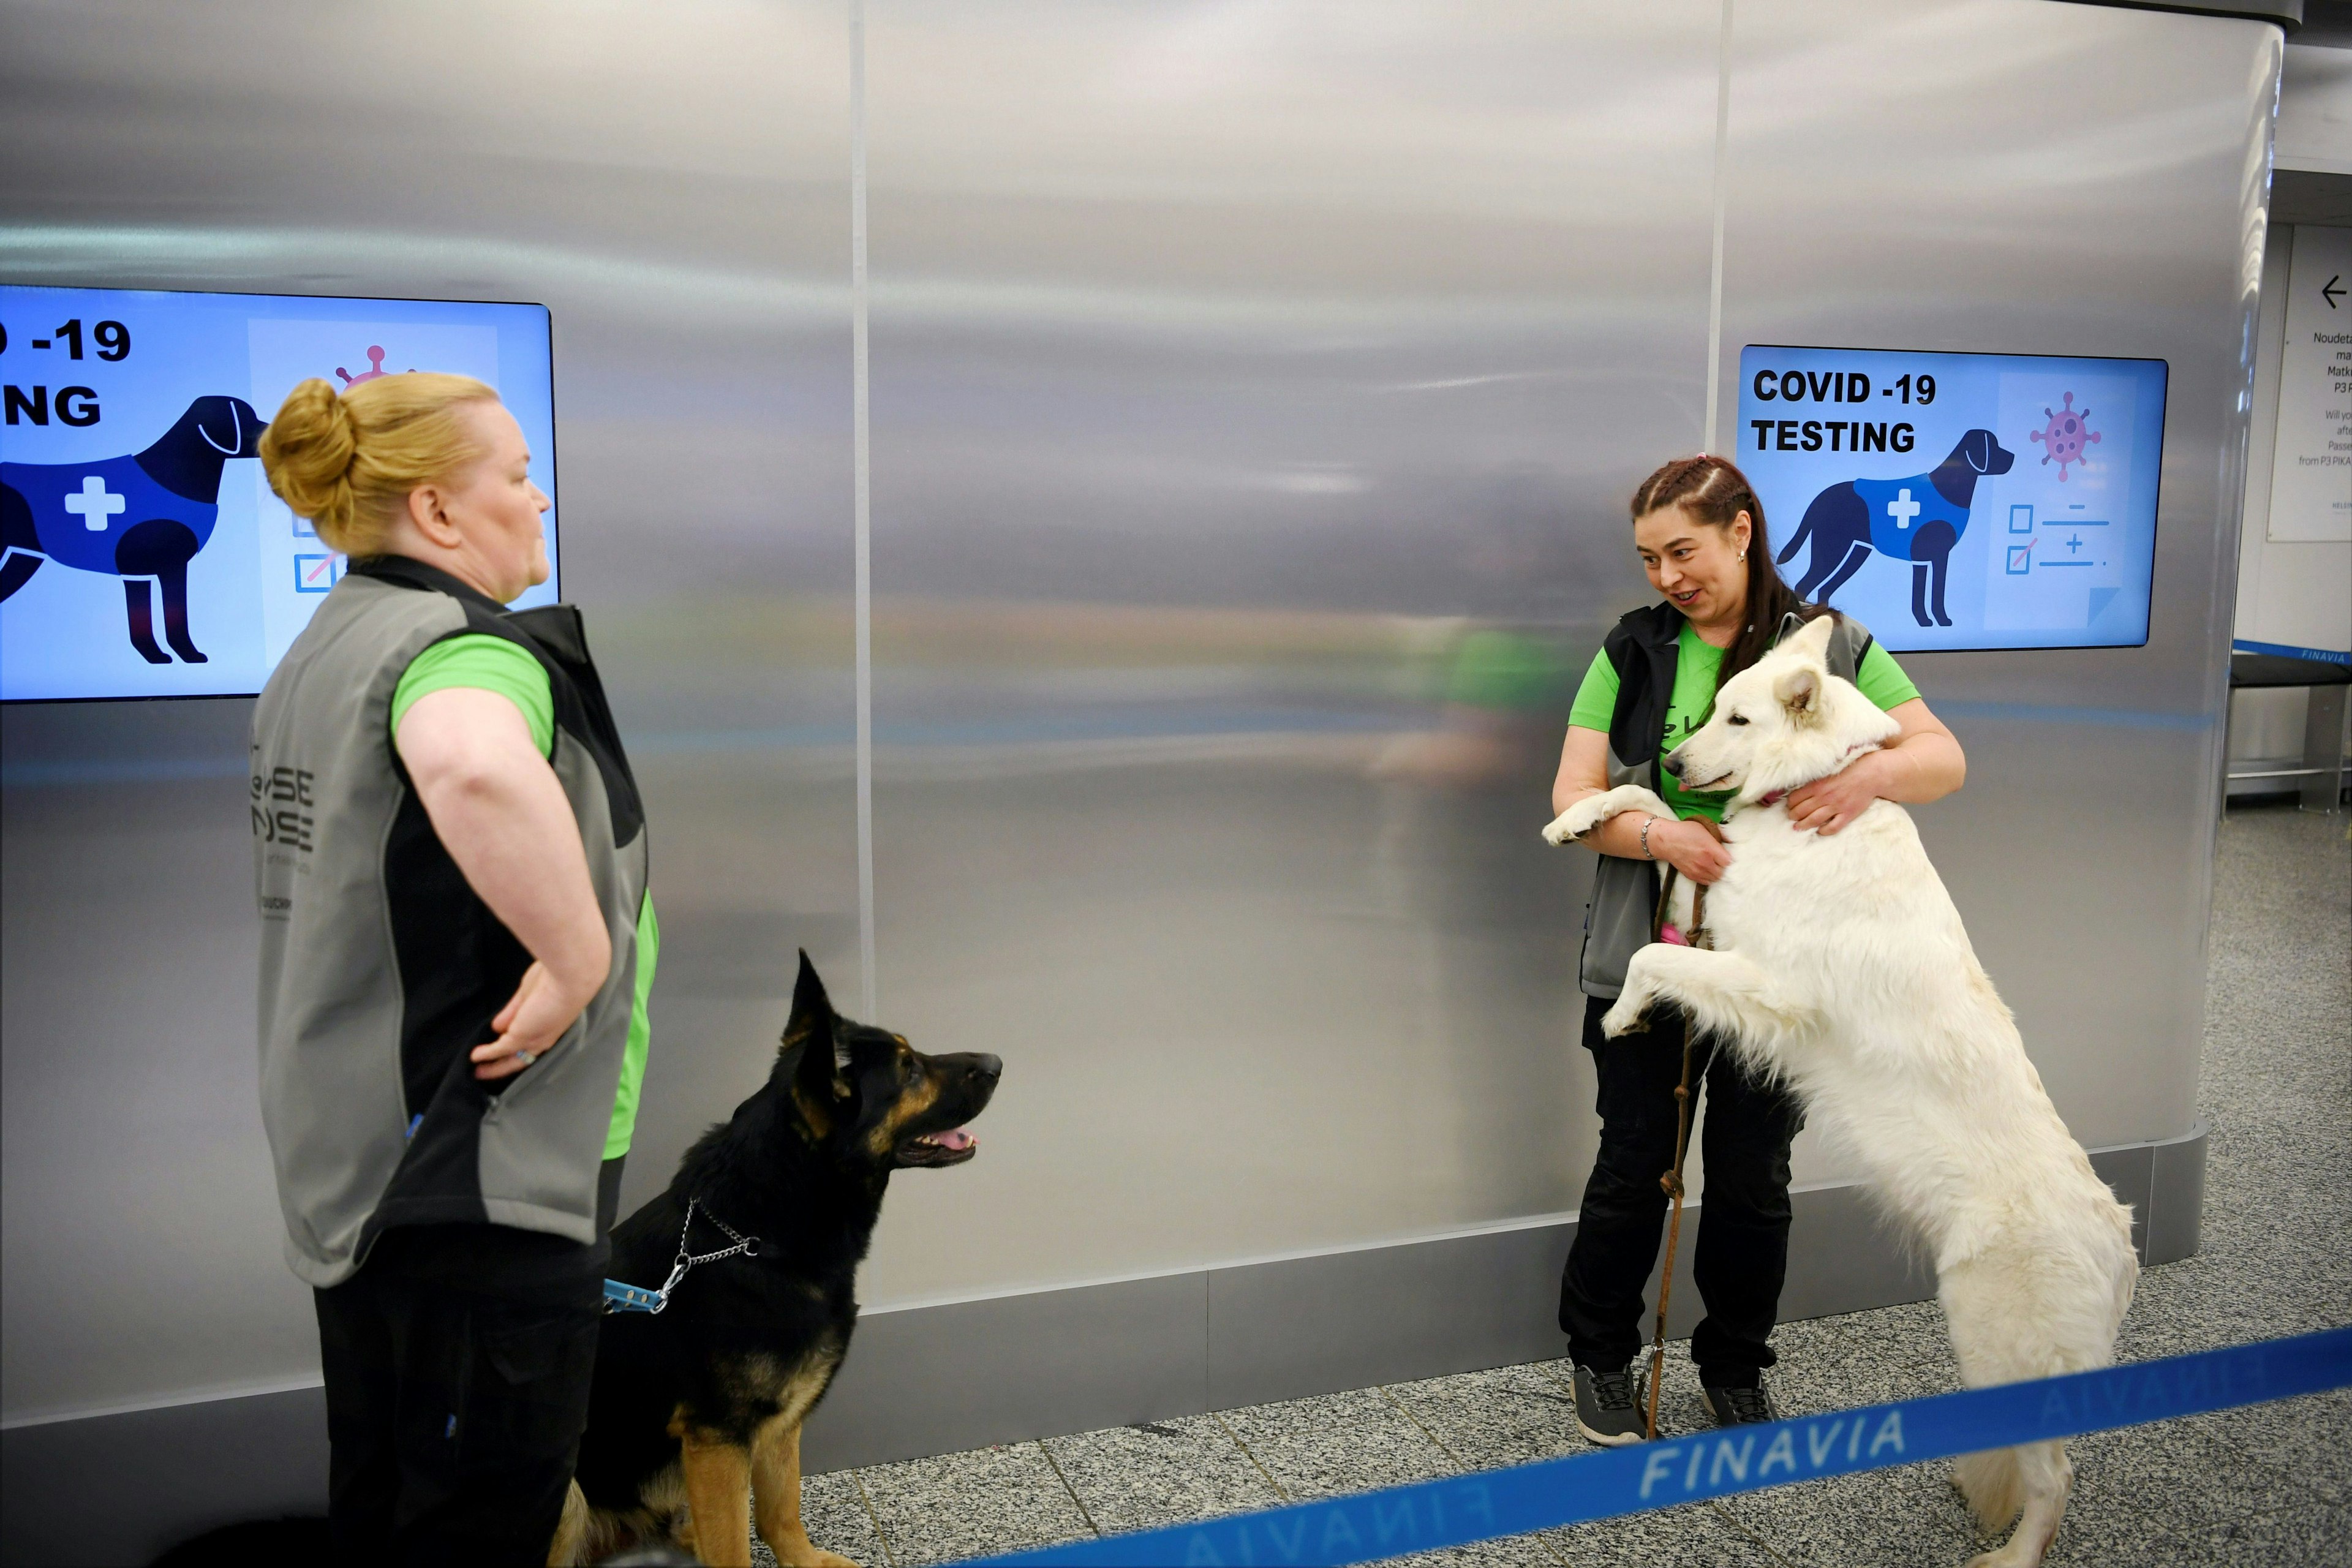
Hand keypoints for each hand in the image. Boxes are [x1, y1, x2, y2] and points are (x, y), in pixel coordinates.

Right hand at [471, 960, 595, 1080]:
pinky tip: (474, 1056)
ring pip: (511, 1059)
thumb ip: (514, 1012)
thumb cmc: (553, 979)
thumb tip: (498, 1027)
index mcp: (549, 1028)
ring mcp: (532, 1039)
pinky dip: (486, 1054)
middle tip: (487, 1071)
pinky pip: (500, 1049)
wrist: (568, 979)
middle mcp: (543, 1039)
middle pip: (521, 1059)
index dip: (517, 1050)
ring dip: (493, 1067)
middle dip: (503, 1065)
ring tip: (478, 1071)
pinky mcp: (521, 1036)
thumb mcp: (528, 996)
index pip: (531, 1045)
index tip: (503, 1053)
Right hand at [1649, 816, 1731, 883]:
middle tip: (1723, 862)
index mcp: (1710, 849)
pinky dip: (1710, 878)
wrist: (1665, 841)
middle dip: (1725, 868)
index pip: (1729, 862)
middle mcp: (1706, 863)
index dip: (1731, 859)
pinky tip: (1709, 870)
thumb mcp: (1704, 827)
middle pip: (1724, 873)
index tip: (1729, 855)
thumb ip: (1720, 833)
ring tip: (1716, 867)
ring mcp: (1698, 871)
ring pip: (1716, 879)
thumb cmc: (1685, 831)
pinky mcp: (1691, 876)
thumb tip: (1731, 840)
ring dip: (1718, 874)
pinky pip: (1707, 882)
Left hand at [1783, 752, 1885, 835]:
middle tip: (1791, 818)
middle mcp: (1825, 797)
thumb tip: (1801, 785)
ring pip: (1814, 820)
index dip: (1790, 803)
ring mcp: (1837, 806)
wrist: (1872, 774)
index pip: (1795, 798)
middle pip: (1802, 810)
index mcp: (1818, 785)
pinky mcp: (1848, 814)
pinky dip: (1824, 831)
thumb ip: (1815, 779)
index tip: (1789, 805)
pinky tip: (1820, 831)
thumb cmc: (1850, 769)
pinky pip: (1833, 827)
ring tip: (1798, 827)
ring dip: (1803, 825)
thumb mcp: (1828, 770)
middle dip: (1793, 816)